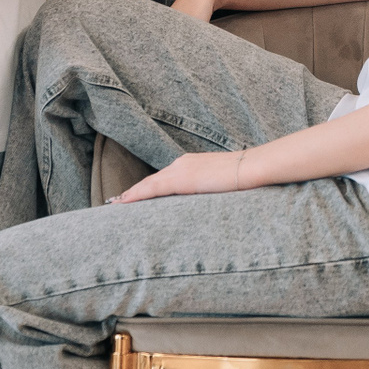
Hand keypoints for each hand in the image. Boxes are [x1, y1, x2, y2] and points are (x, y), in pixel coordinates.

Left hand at [110, 150, 246, 203]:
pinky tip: (124, 202)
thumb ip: (210, 190)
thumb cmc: (244, 178)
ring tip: (116, 205)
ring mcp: (180, 169)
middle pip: (153, 181)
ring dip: (132, 195)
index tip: (133, 196)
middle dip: (135, 192)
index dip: (148, 188)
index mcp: (192, 164)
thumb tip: (207, 202)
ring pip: (149, 184)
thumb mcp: (222, 184)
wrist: (252, 168)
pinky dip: (136, 195)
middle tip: (117, 203)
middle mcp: (182, 163)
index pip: (164, 178)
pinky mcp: (180, 179)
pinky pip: (152, 189)